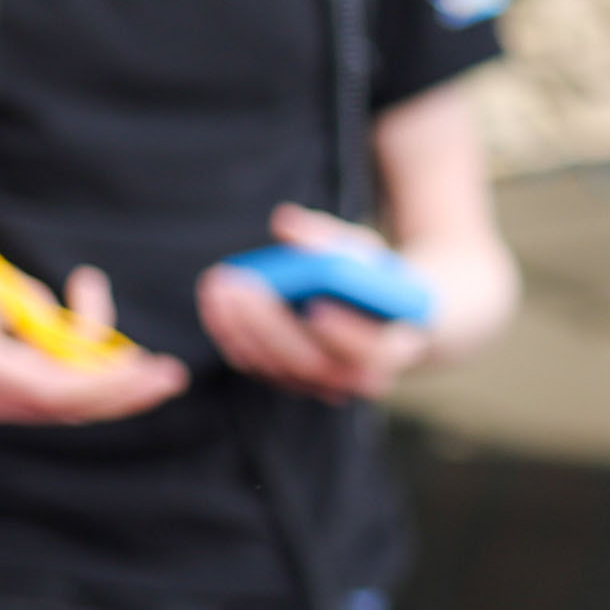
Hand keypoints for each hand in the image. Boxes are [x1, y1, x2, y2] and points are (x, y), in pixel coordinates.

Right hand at [0, 248, 185, 424]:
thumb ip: (7, 296)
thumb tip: (55, 318)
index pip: (56, 391)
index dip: (108, 384)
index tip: (151, 371)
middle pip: (70, 407)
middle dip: (124, 390)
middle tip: (172, 374)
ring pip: (66, 397)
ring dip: (100, 363)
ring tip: (101, 308)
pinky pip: (52, 387)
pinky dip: (76, 358)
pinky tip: (80, 311)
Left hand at [199, 203, 434, 403]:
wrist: (380, 318)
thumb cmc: (374, 280)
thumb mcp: (366, 252)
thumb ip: (331, 239)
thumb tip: (285, 224)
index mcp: (392, 349)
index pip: (373, 352)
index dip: (345, 334)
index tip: (317, 306)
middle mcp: (356, 379)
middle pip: (313, 364)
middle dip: (272, 325)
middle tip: (243, 288)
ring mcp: (320, 385)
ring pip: (278, 368)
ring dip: (243, 328)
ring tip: (221, 287)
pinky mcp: (289, 380)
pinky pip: (256, 365)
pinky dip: (232, 335)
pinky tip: (216, 302)